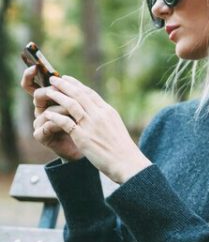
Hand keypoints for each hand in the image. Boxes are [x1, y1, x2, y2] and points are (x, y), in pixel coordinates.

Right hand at [21, 65, 82, 160]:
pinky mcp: (41, 135)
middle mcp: (41, 109)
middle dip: (52, 93)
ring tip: (76, 112)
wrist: (83, 149)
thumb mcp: (79, 106)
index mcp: (47, 100)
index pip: (31, 84)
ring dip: (62, 109)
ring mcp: (40, 123)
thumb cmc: (83, 126)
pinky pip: (47, 125)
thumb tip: (68, 78)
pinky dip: (59, 123)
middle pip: (37, 95)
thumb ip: (73, 93)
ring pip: (46, 110)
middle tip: (62, 93)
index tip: (34, 67)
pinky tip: (70, 124)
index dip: (29, 75)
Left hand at [35, 75, 151, 182]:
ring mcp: (91, 125)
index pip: (90, 93)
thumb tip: (98, 113)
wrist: (126, 163)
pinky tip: (48, 114)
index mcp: (108, 111)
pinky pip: (65, 122)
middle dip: (64, 84)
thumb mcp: (116, 127)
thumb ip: (105, 118)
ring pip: (71, 104)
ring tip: (48, 91)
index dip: (76, 84)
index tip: (66, 79)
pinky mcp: (83, 137)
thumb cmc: (123, 149)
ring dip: (58, 96)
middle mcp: (99, 115)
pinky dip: (55, 116)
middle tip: (53, 78)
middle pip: (79, 94)